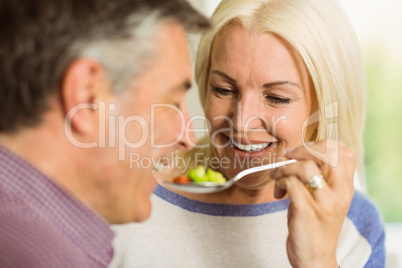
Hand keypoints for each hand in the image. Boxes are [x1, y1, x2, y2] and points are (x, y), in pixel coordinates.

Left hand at [269, 140, 354, 267]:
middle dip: (302, 149)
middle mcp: (339, 193)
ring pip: (304, 167)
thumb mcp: (325, 198)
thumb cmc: (315, 224)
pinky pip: (290, 183)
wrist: (315, 258)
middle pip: (327, 154)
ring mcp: (324, 202)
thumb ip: (318, 177)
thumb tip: (298, 154)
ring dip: (284, 168)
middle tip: (288, 156)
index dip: (322, 144)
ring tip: (277, 178)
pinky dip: (279, 183)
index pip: (345, 152)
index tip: (303, 150)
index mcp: (345, 187)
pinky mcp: (306, 211)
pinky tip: (277, 193)